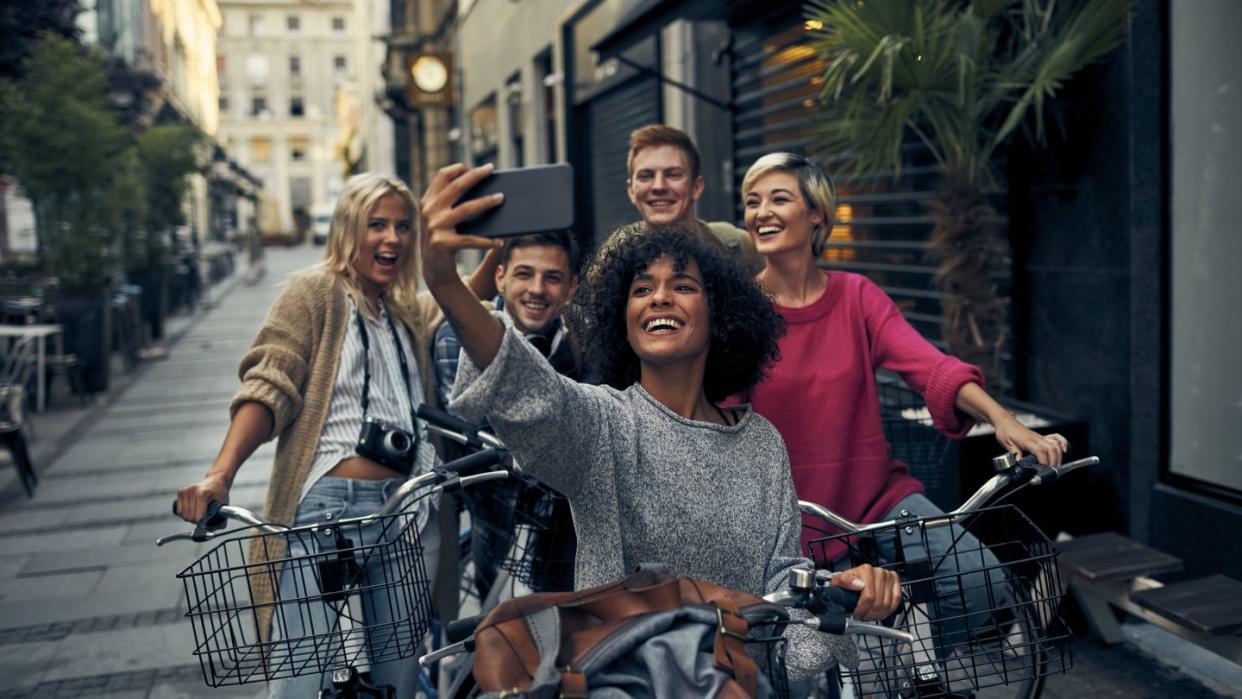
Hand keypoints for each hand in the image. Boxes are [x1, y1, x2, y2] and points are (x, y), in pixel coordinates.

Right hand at [175, 473, 230, 523]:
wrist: (215, 481)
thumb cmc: (220, 494)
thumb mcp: (224, 506)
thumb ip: (220, 521)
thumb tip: (211, 531)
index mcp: (203, 494)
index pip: (198, 516)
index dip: (202, 522)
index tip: (205, 522)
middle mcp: (193, 491)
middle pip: (189, 517)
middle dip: (196, 521)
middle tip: (202, 518)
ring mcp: (186, 490)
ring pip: (183, 514)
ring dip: (190, 517)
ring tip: (197, 512)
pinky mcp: (181, 491)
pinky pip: (179, 510)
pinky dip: (184, 513)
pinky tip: (192, 508)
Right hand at [419, 163, 504, 287]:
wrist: (434, 270)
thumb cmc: (445, 240)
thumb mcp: (442, 219)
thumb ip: (452, 203)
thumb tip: (484, 189)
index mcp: (428, 202)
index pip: (442, 176)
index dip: (459, 168)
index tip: (477, 168)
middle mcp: (428, 211)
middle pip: (456, 187)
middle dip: (475, 176)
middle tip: (490, 169)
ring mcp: (434, 227)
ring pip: (466, 209)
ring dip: (486, 202)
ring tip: (501, 198)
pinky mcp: (442, 244)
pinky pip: (470, 239)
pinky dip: (486, 241)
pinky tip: (499, 242)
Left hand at [833, 563, 900, 620]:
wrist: (854, 579)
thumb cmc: (847, 582)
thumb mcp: (838, 581)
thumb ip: (844, 581)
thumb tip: (858, 585)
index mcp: (866, 570)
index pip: (869, 596)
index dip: (862, 609)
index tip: (856, 614)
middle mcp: (879, 572)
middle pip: (878, 602)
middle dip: (869, 614)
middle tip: (862, 617)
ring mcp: (888, 577)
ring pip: (887, 604)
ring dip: (878, 614)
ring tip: (870, 615)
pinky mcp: (896, 582)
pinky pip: (896, 600)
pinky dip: (888, 610)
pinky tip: (880, 612)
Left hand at [993, 414, 1067, 466]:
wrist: (1006, 422)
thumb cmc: (1005, 431)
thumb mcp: (1006, 443)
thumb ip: (1014, 452)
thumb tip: (1019, 462)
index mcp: (1027, 441)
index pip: (1040, 451)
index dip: (1044, 461)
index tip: (1044, 469)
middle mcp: (1037, 438)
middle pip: (1051, 449)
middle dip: (1054, 461)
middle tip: (1051, 471)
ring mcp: (1040, 437)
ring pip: (1055, 444)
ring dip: (1059, 455)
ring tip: (1056, 465)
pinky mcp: (1042, 437)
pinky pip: (1056, 438)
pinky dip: (1062, 443)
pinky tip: (1064, 450)